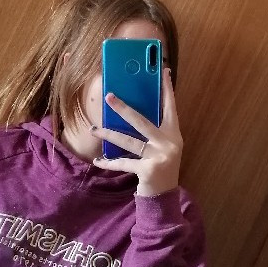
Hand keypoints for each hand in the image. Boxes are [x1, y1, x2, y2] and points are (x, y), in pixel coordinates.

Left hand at [90, 68, 182, 196]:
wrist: (164, 196)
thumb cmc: (160, 168)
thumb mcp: (162, 148)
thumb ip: (154, 132)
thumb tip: (132, 112)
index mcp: (174, 134)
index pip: (170, 107)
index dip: (167, 89)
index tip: (163, 70)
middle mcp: (169, 143)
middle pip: (142, 121)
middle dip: (124, 108)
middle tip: (109, 96)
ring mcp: (159, 156)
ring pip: (129, 141)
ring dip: (109, 134)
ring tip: (94, 129)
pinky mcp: (148, 169)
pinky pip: (124, 163)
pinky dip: (109, 163)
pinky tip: (98, 160)